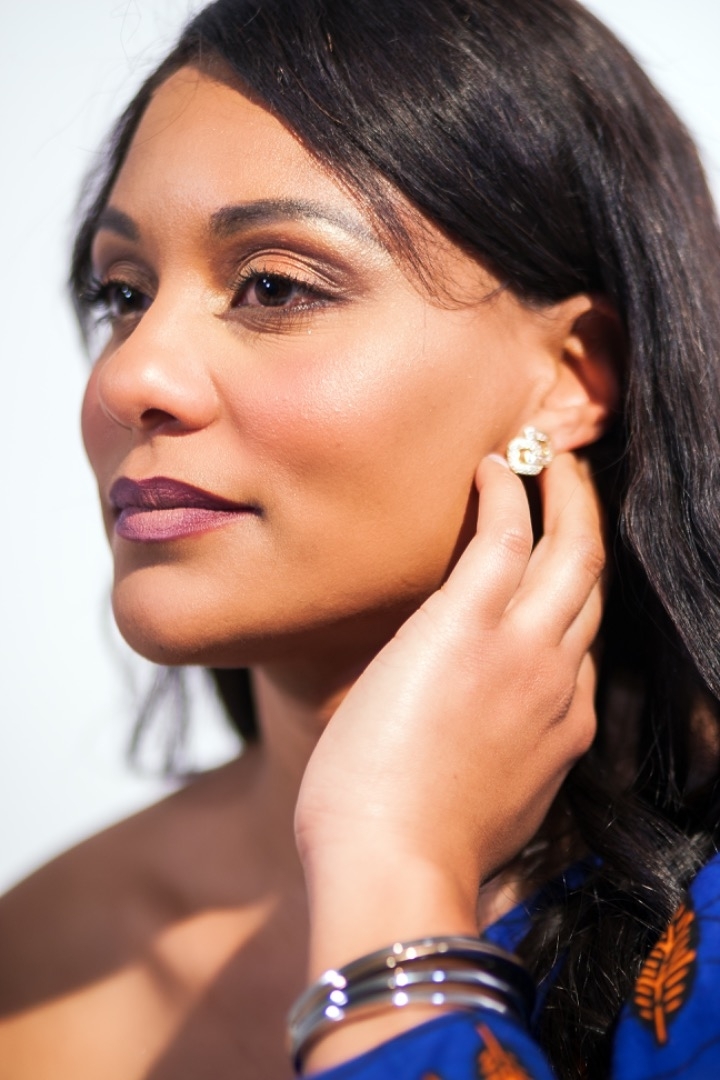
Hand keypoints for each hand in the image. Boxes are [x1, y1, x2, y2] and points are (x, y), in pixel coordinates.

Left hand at [296, 453, 603, 979]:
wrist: (392, 869)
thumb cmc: (413, 850)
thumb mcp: (485, 806)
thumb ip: (495, 758)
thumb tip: (464, 734)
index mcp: (562, 731)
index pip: (580, 652)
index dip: (567, 609)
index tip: (544, 582)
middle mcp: (558, 682)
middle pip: (591, 588)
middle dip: (588, 530)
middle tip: (573, 486)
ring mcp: (521, 651)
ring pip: (571, 553)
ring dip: (567, 496)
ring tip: (548, 458)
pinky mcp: (468, 625)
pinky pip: (506, 536)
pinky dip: (508, 493)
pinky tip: (493, 467)